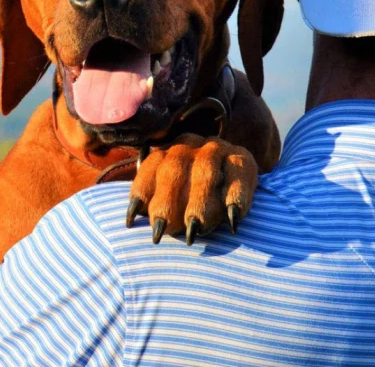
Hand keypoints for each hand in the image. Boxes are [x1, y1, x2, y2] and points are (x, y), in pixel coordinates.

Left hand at [126, 133, 257, 244]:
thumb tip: (134, 222)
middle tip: (162, 230)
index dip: (141, 193)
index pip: (149, 168)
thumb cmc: (192, 194)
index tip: (131, 221)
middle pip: (173, 170)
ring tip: (195, 228)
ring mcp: (216, 149)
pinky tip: (232, 218)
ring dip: (199, 202)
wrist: (232, 174)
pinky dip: (235, 198)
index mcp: (165, 151)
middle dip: (166, 202)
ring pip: (204, 172)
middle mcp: (189, 144)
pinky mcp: (243, 157)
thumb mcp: (170, 195)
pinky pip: (238, 176)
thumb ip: (155, 203)